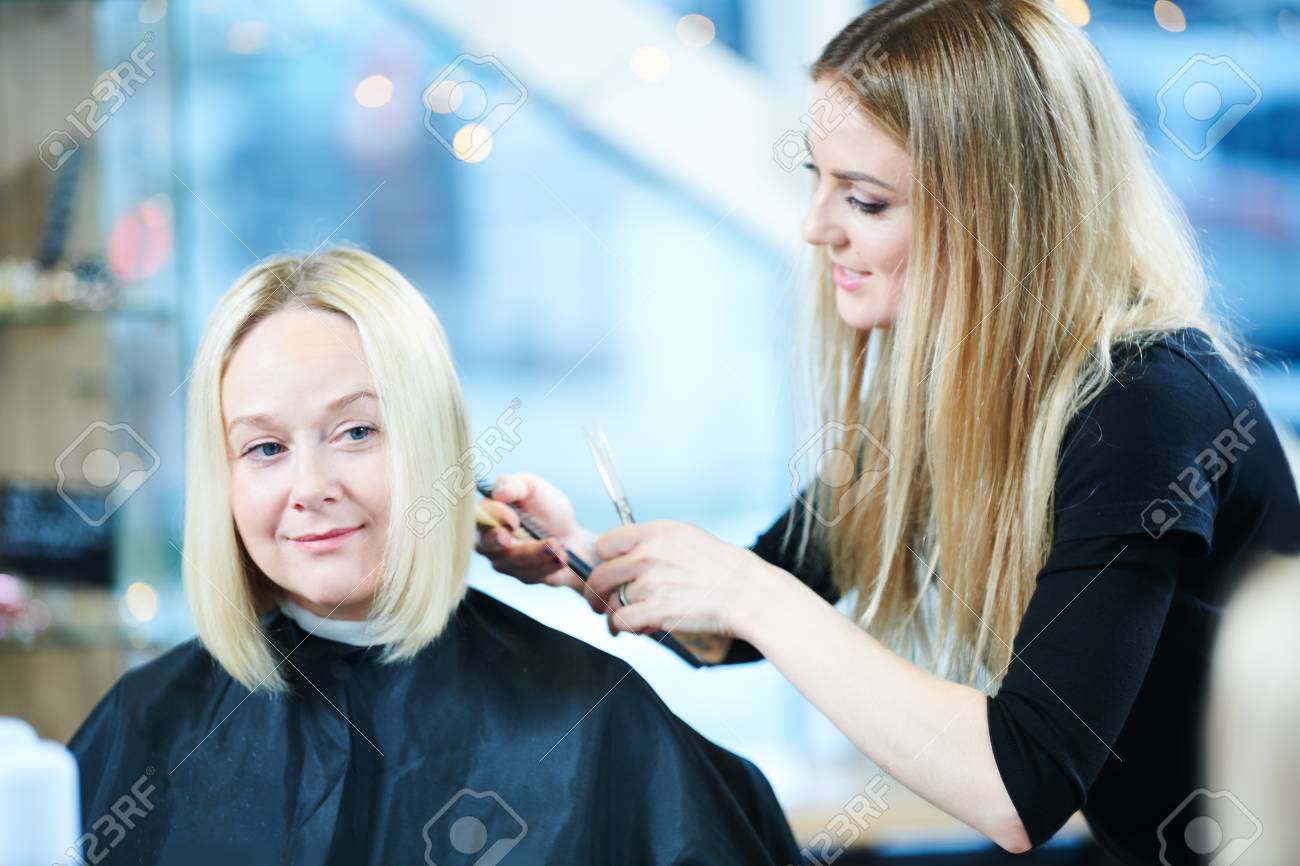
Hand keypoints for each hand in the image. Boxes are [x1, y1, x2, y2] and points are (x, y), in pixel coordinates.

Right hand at [475, 472, 587, 591]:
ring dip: (538, 554)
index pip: (480, 516)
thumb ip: (515, 485)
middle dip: (501, 543)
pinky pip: (530, 575)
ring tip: (559, 546)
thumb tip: (498, 491)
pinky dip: (550, 565)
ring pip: (513, 563)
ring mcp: (503, 561)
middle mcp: (488, 540)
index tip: (515, 519)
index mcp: (488, 514)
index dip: (495, 518)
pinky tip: (563, 557)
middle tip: (512, 539)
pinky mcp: (521, 576)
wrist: (570, 536)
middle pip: (487, 546)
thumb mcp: (534, 488)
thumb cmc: (547, 508)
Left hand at [589, 520, 769, 638]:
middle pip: (599, 575)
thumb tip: (624, 557)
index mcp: (655, 533)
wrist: (745, 592)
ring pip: (611, 602)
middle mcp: (648, 555)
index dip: (602, 561)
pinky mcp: (655, 610)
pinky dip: (622, 628)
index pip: (605, 544)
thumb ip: (652, 543)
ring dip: (614, 614)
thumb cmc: (720, 568)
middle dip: (595, 593)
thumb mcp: (685, 538)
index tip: (607, 571)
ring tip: (623, 619)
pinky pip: (621, 621)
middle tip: (598, 602)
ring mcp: (650, 583)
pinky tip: (631, 629)